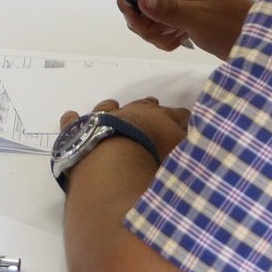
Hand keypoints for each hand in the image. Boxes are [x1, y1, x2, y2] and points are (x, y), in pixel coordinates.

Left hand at [56, 95, 190, 165]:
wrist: (111, 165)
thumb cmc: (153, 161)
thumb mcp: (182, 158)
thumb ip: (191, 153)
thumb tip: (199, 147)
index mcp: (159, 118)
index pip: (177, 115)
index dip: (182, 119)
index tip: (187, 122)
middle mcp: (131, 113)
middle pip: (143, 106)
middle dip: (150, 108)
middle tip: (154, 108)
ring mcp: (102, 118)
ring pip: (108, 107)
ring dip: (113, 107)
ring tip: (114, 106)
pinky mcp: (78, 130)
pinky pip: (73, 121)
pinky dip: (74, 119)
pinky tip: (72, 116)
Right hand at [115, 0, 250, 59]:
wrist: (258, 41)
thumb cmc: (233, 25)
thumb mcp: (201, 18)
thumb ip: (169, 8)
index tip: (136, 19)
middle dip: (140, 19)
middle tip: (159, 35)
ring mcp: (176, 0)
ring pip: (144, 14)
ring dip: (151, 31)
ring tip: (173, 39)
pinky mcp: (179, 16)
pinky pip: (156, 25)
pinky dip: (161, 37)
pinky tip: (179, 42)